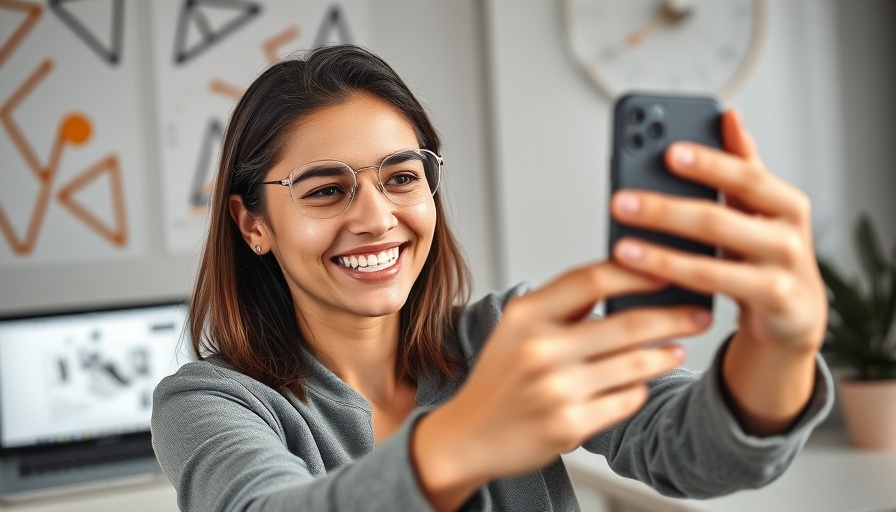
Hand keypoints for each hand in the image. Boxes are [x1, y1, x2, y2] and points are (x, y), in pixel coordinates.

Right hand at [412, 262, 711, 509]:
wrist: (469, 436)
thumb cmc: (499, 378)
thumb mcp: (516, 328)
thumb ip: (564, 304)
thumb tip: (624, 276)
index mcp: (526, 315)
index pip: (593, 278)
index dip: (639, 271)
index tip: (671, 268)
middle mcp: (540, 349)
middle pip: (628, 322)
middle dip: (674, 316)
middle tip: (700, 312)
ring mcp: (556, 389)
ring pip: (636, 364)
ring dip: (666, 354)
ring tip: (677, 349)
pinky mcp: (570, 425)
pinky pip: (627, 399)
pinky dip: (639, 389)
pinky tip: (640, 383)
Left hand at [609, 109, 825, 433]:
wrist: (797, 315)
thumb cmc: (768, 254)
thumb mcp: (759, 209)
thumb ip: (744, 165)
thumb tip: (730, 116)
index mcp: (784, 203)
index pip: (744, 175)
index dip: (708, 163)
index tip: (667, 150)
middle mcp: (788, 237)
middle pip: (718, 220)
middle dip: (664, 209)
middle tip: (620, 201)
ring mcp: (781, 276)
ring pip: (711, 265)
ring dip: (660, 256)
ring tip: (621, 248)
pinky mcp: (768, 309)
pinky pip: (712, 297)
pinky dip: (676, 287)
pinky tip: (645, 280)